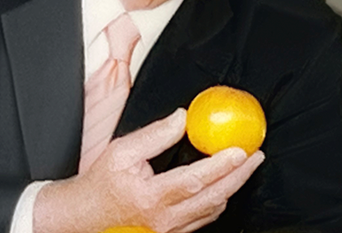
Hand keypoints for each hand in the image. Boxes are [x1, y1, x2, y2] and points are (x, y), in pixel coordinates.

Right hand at [33, 108, 264, 232]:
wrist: (85, 215)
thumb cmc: (101, 184)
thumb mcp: (121, 151)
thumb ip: (154, 135)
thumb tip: (182, 119)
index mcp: (150, 196)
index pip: (195, 180)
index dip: (221, 165)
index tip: (240, 151)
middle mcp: (163, 217)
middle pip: (213, 198)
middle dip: (239, 176)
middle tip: (255, 156)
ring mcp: (169, 229)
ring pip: (211, 210)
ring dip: (231, 188)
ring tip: (243, 167)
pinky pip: (202, 219)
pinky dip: (217, 201)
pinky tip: (222, 186)